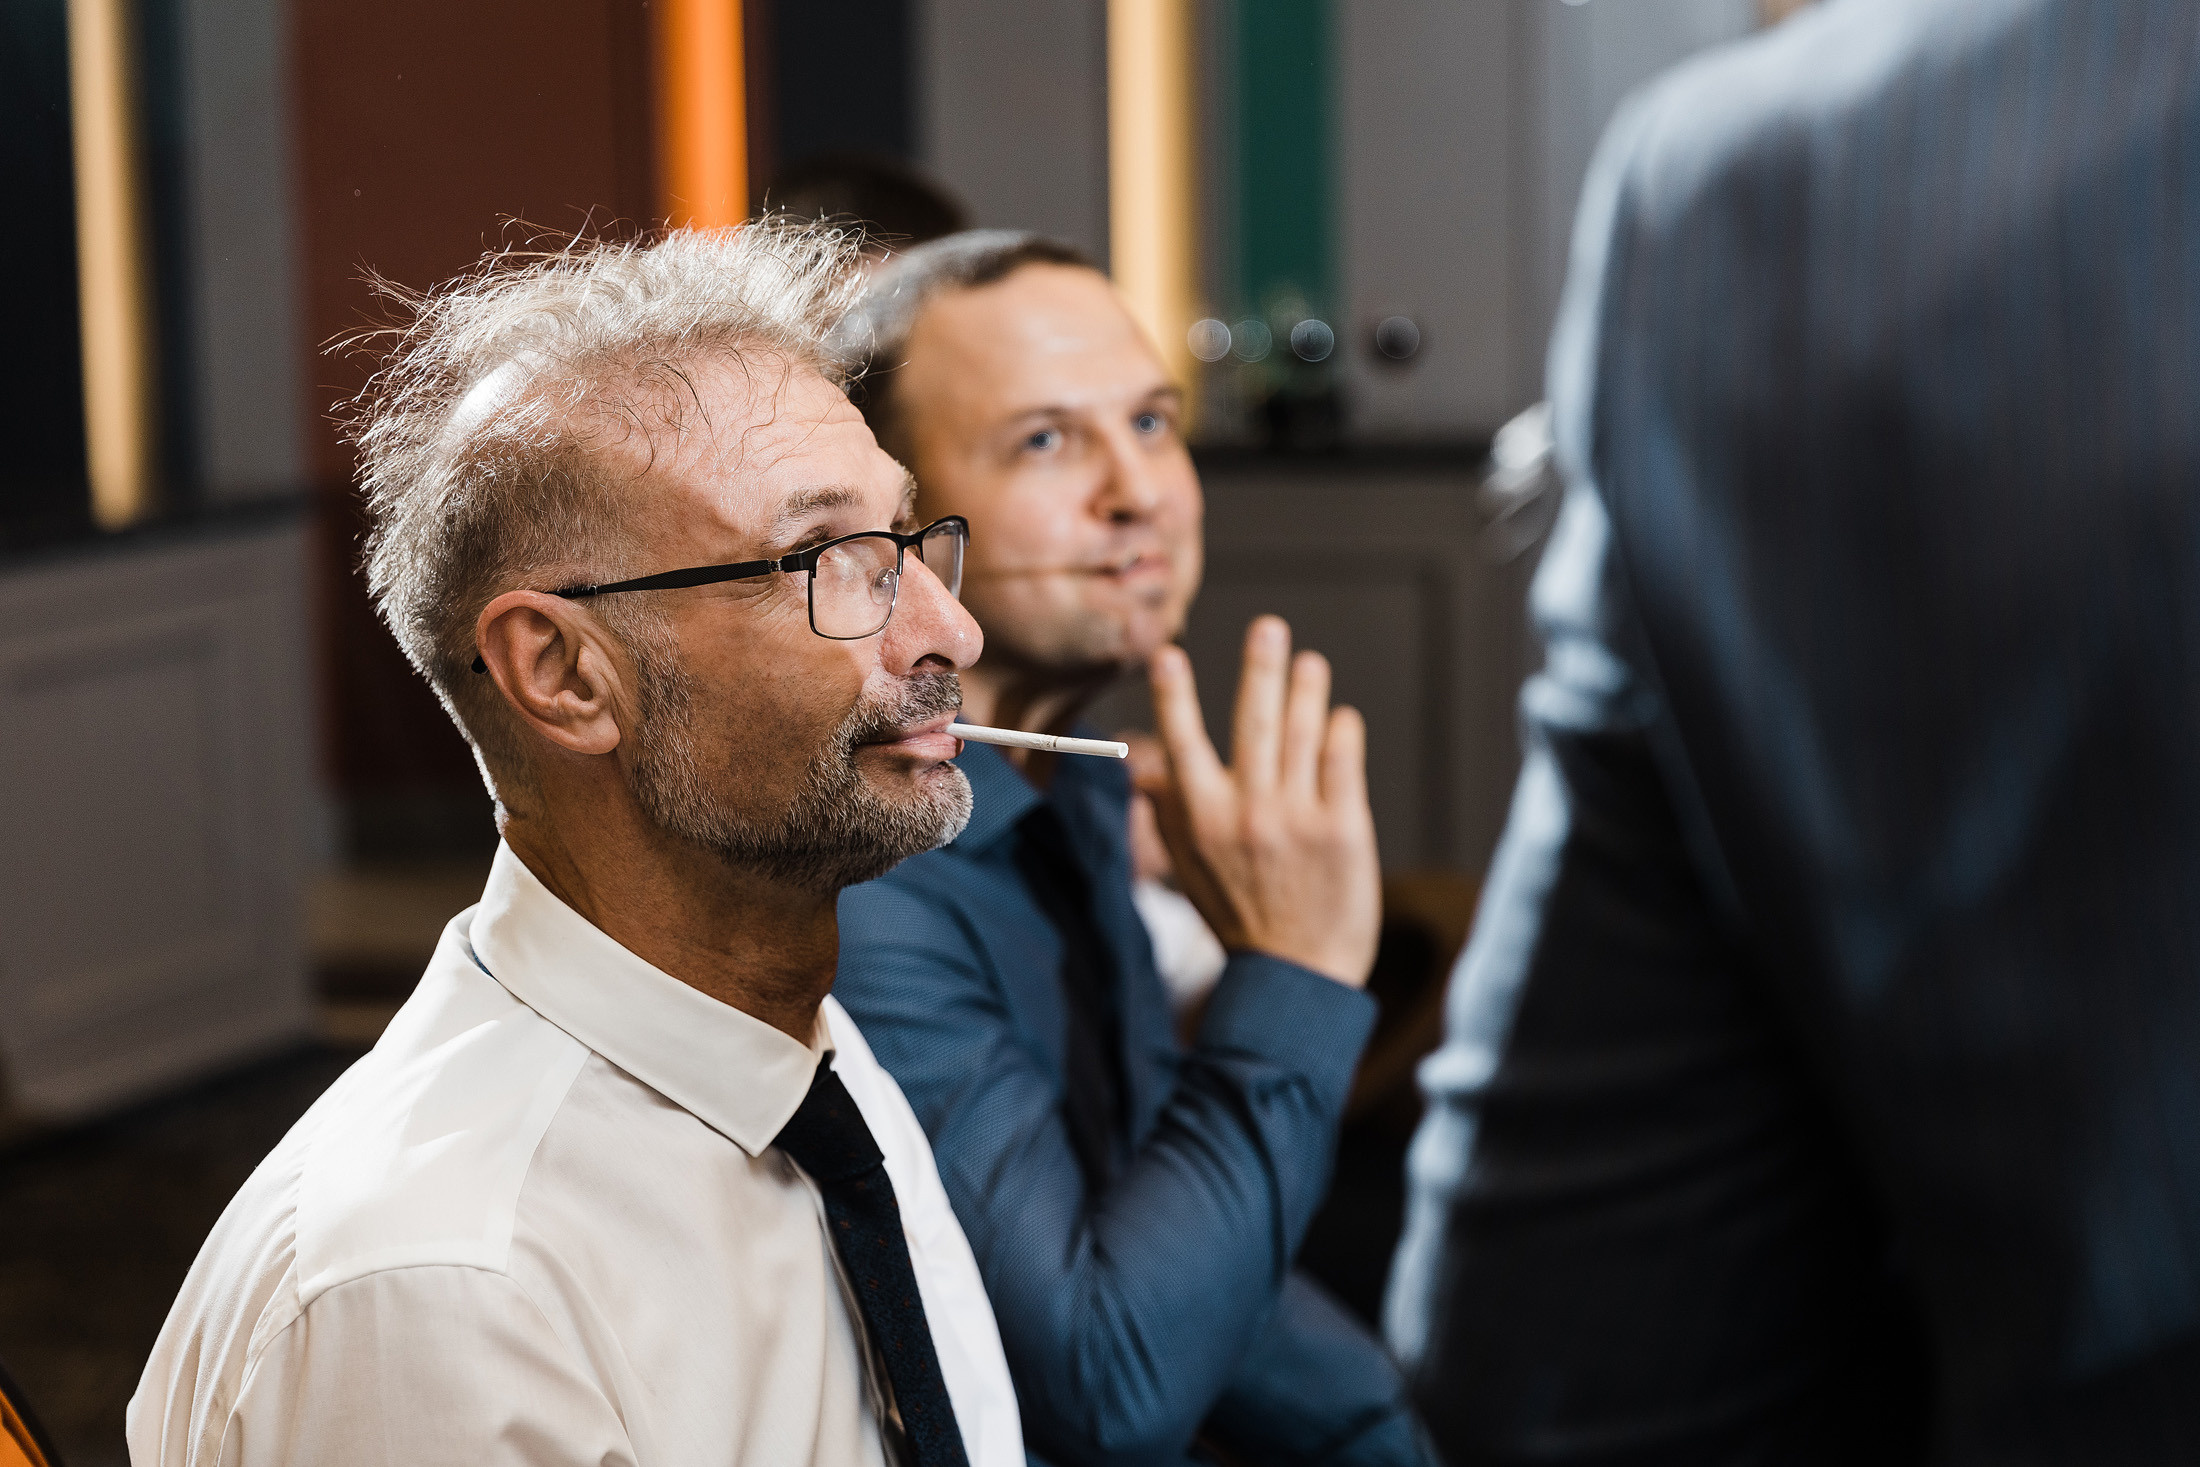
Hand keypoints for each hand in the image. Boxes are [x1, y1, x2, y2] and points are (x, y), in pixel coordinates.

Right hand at [1138, 616, 1381, 987]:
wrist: (1299, 975)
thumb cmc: (1241, 919)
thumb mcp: (1190, 871)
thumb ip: (1170, 816)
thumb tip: (1147, 769)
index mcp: (1201, 820)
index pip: (1183, 743)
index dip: (1175, 696)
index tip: (1168, 654)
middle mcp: (1246, 811)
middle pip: (1253, 721)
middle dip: (1261, 668)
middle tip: (1269, 628)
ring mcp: (1296, 817)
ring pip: (1303, 731)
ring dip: (1306, 689)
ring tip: (1309, 662)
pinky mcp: (1343, 827)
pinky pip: (1341, 760)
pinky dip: (1340, 731)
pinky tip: (1339, 716)